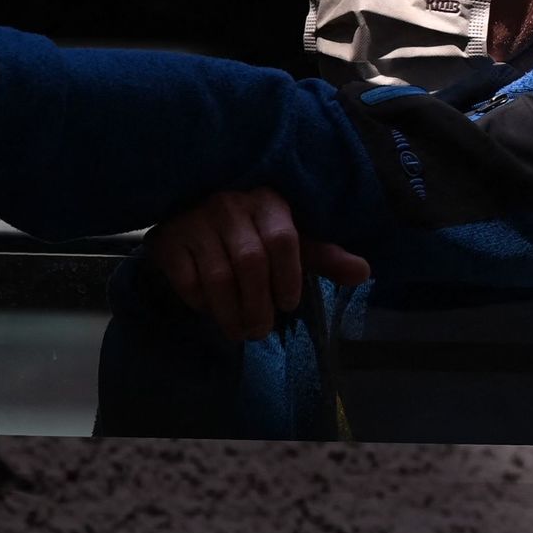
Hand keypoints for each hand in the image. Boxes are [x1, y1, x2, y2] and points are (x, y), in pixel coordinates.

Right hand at [147, 187, 369, 342]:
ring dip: (231, 313)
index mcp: (267, 201)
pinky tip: (210, 309)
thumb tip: (364, 272)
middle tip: (260, 331)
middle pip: (250, 263)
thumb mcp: (288, 236)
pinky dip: (200, 303)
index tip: (288, 303)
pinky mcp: (168, 240)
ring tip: (239, 331)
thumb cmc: (249, 227)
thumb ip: (322, 255)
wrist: (189, 205)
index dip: (289, 278)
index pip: (283, 240)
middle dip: (259, 306)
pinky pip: (186, 280)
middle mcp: (230, 206)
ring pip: (218, 277)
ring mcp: (195, 221)